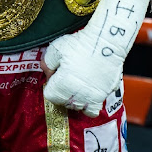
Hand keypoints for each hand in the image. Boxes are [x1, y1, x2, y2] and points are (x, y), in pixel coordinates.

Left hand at [42, 0, 149, 116]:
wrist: (105, 42)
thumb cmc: (80, 44)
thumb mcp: (56, 48)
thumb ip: (47, 62)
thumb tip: (46, 71)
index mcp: (63, 85)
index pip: (50, 95)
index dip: (51, 84)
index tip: (55, 74)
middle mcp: (77, 96)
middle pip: (63, 102)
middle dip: (62, 91)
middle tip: (67, 76)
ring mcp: (92, 98)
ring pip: (78, 108)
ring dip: (75, 99)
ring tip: (77, 84)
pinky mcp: (104, 95)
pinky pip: (93, 109)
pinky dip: (89, 104)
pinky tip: (88, 91)